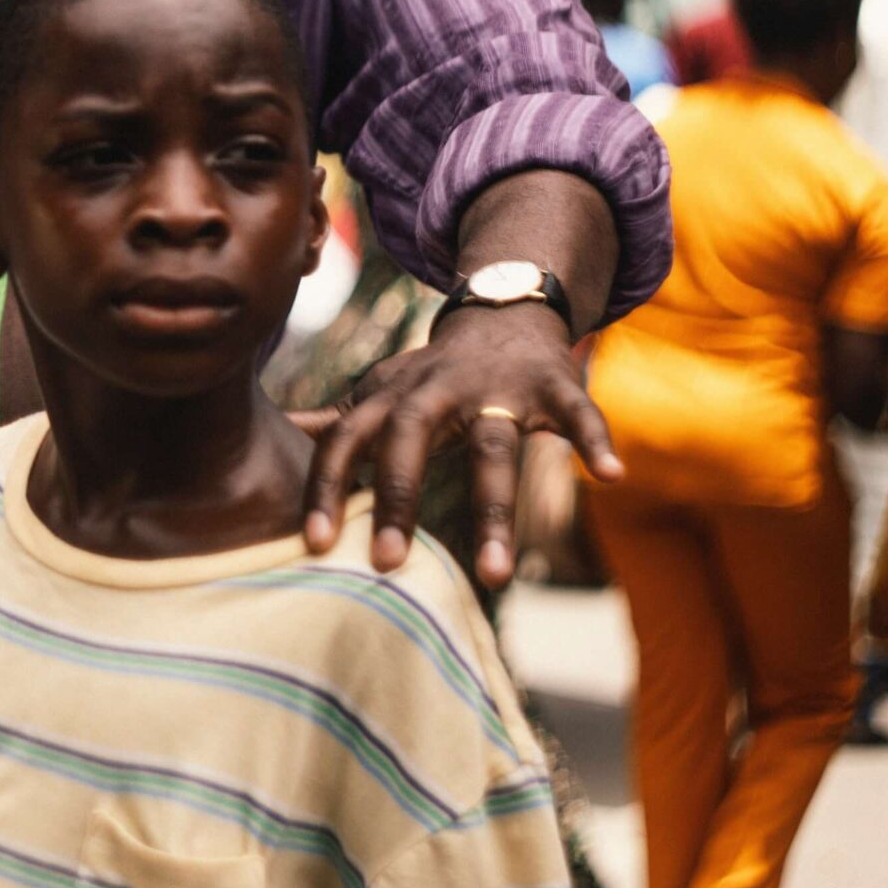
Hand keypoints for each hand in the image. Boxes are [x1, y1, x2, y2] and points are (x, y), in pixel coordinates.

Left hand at [299, 303, 621, 587]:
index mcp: (390, 398)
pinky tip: (612, 477)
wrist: (502, 311)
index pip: (345, 443)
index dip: (326, 490)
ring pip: (494, 447)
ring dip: (494, 509)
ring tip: (494, 576)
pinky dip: (594, 441)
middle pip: (410, 442)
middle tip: (386, 565)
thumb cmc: (431, 377)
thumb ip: (334, 424)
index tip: (315, 547)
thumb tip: (275, 437)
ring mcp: (498, 388)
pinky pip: (578, 413)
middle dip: (396, 500)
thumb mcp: (378, 394)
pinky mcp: (553, 386)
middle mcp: (438, 390)